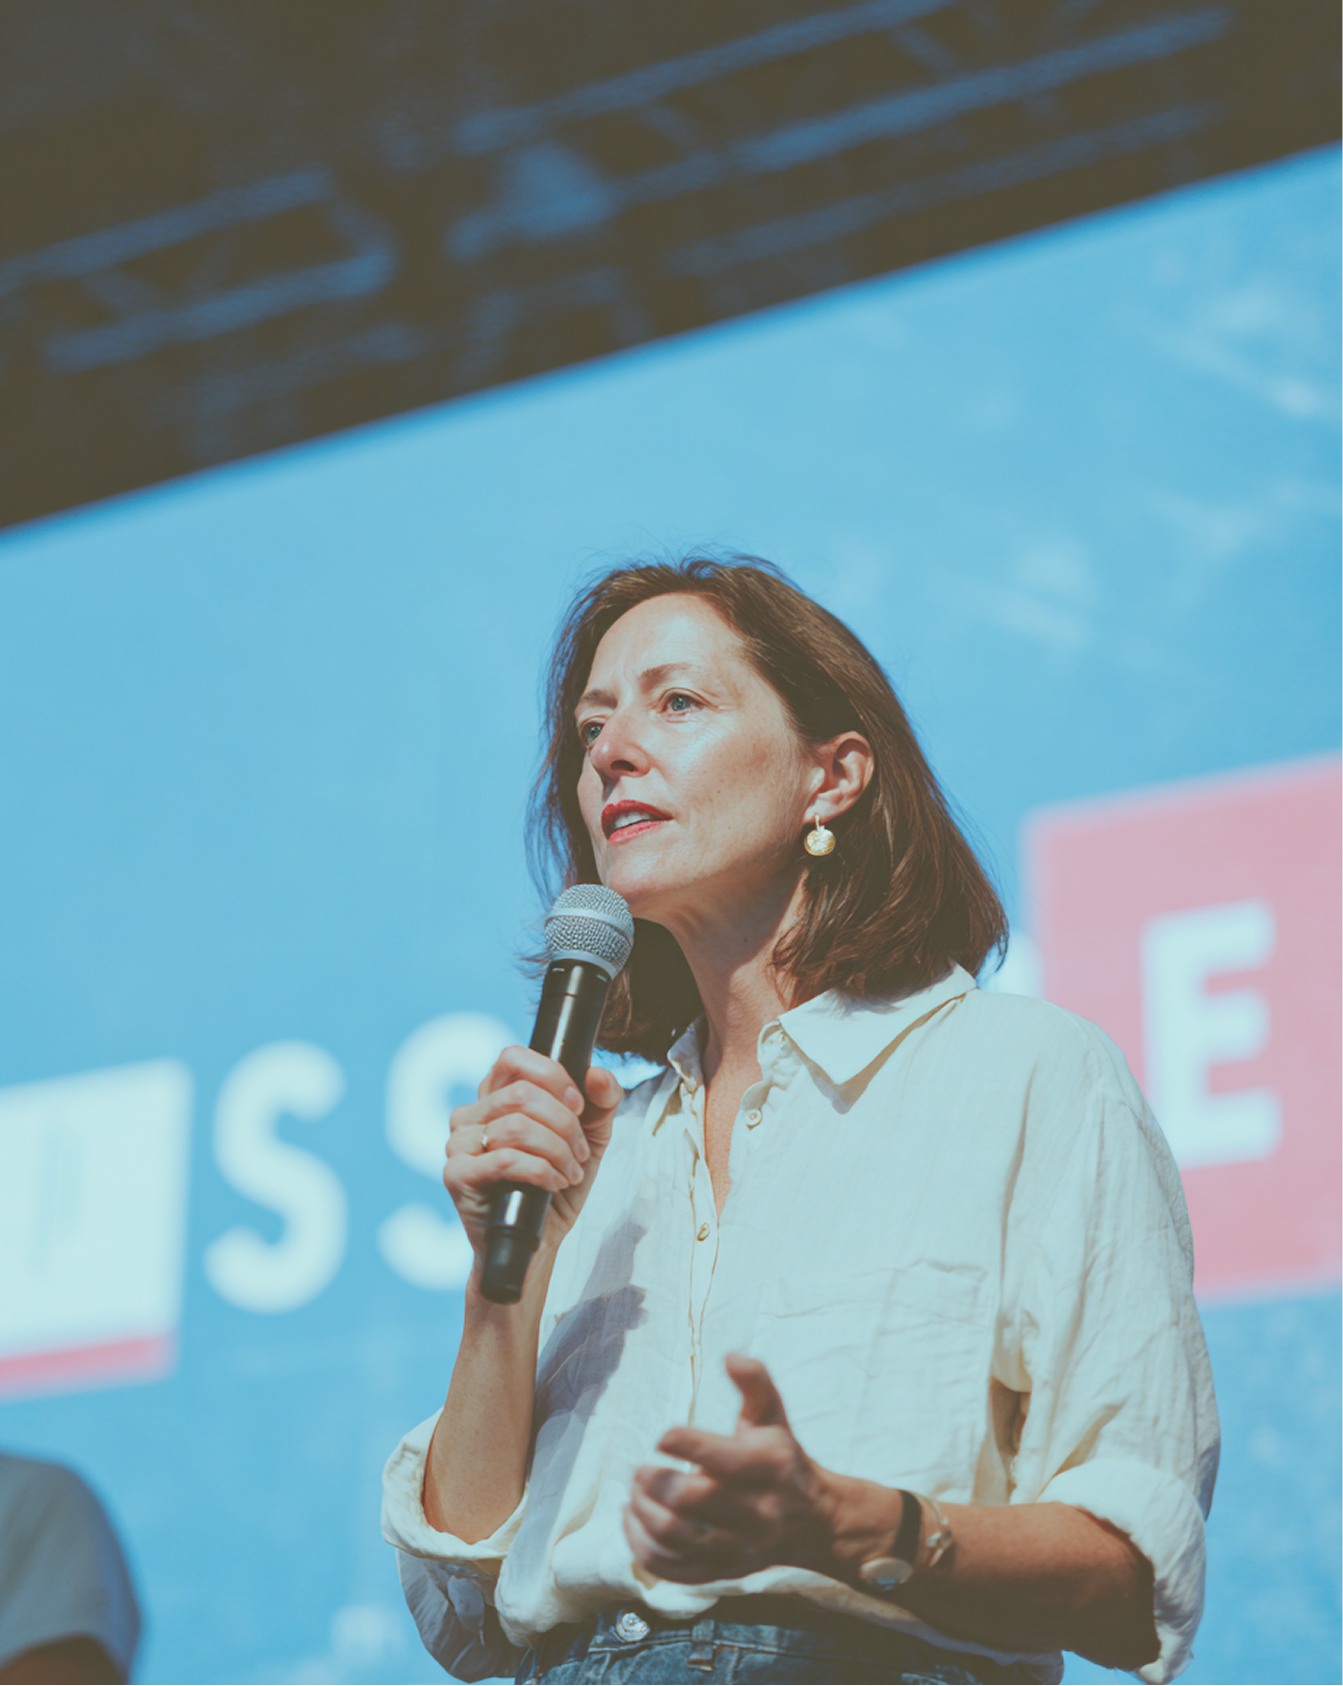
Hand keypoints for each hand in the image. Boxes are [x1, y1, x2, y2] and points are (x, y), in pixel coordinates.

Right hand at [443, 1046, 622, 1263]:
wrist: (535, 1244)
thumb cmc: (556, 1185)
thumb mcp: (589, 1139)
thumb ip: (601, 1103)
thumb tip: (598, 1074)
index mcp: (495, 1096)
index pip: (513, 1057)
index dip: (552, 1076)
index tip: (578, 1106)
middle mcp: (469, 1114)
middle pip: (522, 1093)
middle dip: (565, 1123)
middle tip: (580, 1152)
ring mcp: (458, 1144)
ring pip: (517, 1125)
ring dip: (557, 1150)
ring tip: (571, 1171)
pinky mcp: (456, 1175)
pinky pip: (505, 1159)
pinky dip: (542, 1170)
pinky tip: (554, 1184)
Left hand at [623, 1354, 851, 1584]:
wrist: (816, 1522)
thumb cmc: (782, 1458)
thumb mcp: (773, 1416)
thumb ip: (755, 1382)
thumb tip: (730, 1354)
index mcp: (767, 1468)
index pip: (719, 1458)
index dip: (681, 1442)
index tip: (664, 1436)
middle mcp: (755, 1512)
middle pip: (690, 1501)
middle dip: (655, 1481)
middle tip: (640, 1469)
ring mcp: (738, 1548)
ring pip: (677, 1539)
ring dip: (643, 1513)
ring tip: (633, 1492)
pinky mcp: (723, 1572)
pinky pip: (673, 1570)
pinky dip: (642, 1548)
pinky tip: (632, 1519)